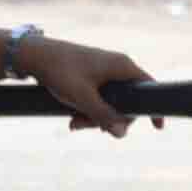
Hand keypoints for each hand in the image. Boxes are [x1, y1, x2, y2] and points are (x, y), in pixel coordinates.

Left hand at [20, 32, 146, 135]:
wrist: (34, 55)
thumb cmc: (60, 72)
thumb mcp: (83, 98)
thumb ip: (103, 116)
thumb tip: (122, 134)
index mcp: (122, 66)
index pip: (148, 87)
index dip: (152, 109)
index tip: (157, 127)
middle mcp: (117, 66)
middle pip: (126, 100)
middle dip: (109, 118)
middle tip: (89, 128)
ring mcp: (104, 70)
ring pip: (110, 101)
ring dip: (94, 116)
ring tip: (74, 123)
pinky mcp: (91, 74)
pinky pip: (98, 96)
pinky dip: (88, 108)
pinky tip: (72, 117)